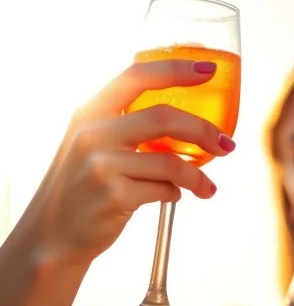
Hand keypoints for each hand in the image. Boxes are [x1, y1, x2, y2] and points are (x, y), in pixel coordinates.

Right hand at [24, 59, 235, 267]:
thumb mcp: (92, 144)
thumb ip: (126, 127)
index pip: (137, 77)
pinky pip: (164, 190)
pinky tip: (172, 198)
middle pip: (164, 118)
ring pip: (171, 162)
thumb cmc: (83, 187)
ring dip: (198, 177)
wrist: (53, 236)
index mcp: (90, 112)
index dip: (176, 70)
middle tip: (227, 145)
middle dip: (205, 131)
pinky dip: (175, 194)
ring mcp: (101, 165)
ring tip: (207, 187)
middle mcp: (93, 134)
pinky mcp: (114, 196)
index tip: (208, 71)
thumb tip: (187, 123)